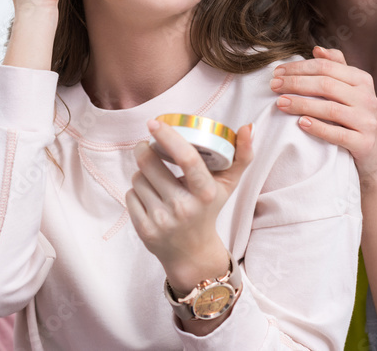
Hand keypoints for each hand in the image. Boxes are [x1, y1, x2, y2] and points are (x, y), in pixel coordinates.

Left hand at [125, 119, 253, 292]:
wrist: (192, 253)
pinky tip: (149, 197)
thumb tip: (247, 127)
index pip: (186, 158)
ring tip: (154, 178)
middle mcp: (183, 207)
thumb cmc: (208, 209)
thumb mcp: (228, 185)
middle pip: (149, 163)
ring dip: (142, 173)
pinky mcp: (145, 230)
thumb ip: (242, 155)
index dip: (168, 137)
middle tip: (146, 146)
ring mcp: (163, 220)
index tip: (155, 123)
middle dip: (143, 149)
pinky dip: (136, 192)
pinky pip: (130, 195)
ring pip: (137, 178)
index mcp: (205, 192)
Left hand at [271, 46, 376, 184]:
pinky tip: (300, 123)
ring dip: (302, 104)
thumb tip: (317, 49)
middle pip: (326, 85)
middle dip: (296, 83)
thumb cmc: (355, 116)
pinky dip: (318, 127)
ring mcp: (367, 121)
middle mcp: (367, 98)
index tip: (277, 72)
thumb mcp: (351, 89)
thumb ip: (336, 67)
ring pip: (330, 109)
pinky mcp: (364, 143)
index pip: (326, 67)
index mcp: (362, 80)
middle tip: (274, 86)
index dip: (299, 68)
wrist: (375, 153)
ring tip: (280, 103)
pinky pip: (337, 134)